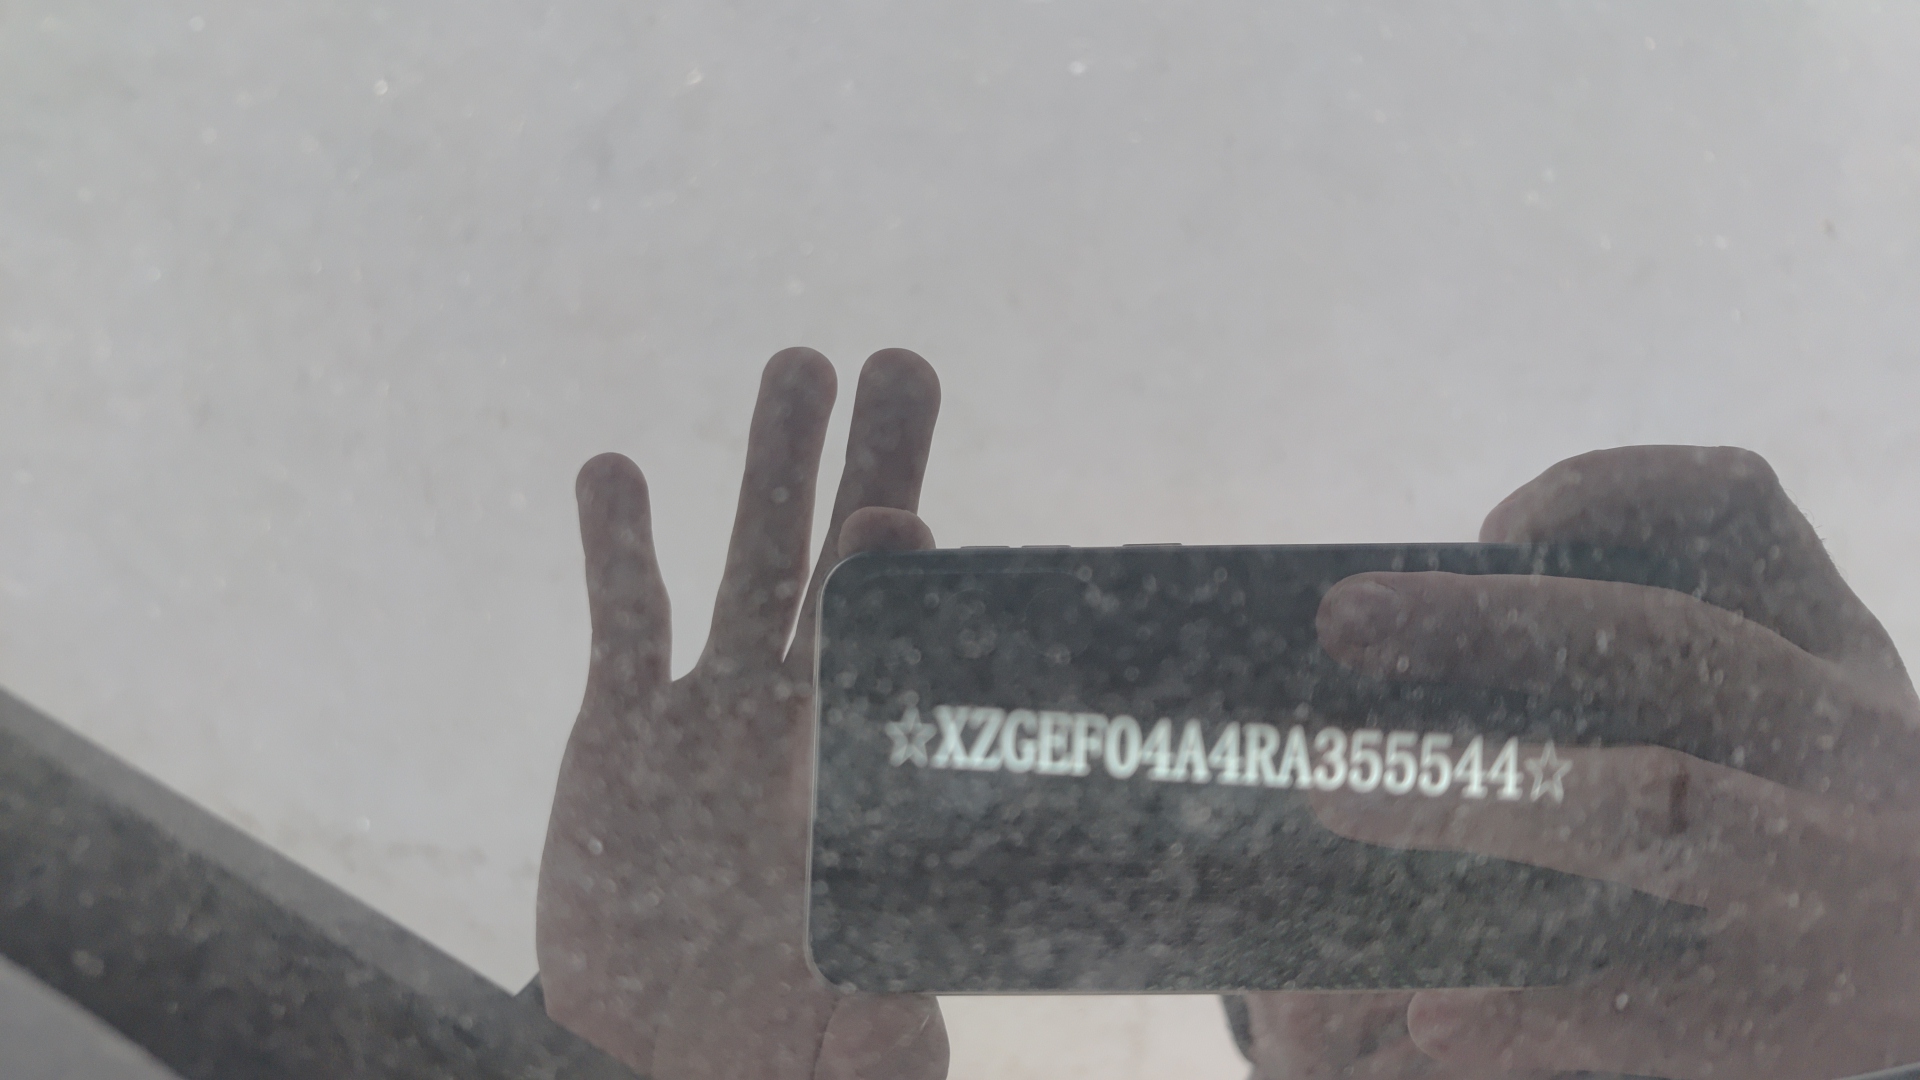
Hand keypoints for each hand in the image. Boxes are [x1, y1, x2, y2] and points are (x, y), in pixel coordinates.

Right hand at [535, 349, 948, 1079]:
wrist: (663, 1051)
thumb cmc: (778, 1049)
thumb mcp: (846, 1052)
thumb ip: (883, 1028)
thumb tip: (915, 1016)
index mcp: (862, 788)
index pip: (894, 670)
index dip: (898, 594)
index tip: (902, 519)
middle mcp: (798, 727)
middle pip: (841, 581)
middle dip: (870, 475)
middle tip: (902, 368)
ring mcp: (710, 717)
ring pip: (745, 568)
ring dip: (768, 471)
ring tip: (796, 367)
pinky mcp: (622, 730)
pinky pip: (625, 623)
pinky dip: (619, 549)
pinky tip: (617, 471)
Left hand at [1301, 445, 1919, 1078]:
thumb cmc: (1784, 813)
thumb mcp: (1772, 711)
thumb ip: (1638, 656)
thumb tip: (1420, 629)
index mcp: (1831, 653)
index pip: (1740, 509)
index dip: (1610, 492)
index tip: (1492, 527)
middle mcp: (1851, 746)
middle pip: (1668, 645)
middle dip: (1493, 622)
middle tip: (1343, 621)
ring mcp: (1831, 882)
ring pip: (1655, 800)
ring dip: (1482, 792)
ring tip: (1337, 793)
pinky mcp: (1792, 1019)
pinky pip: (1649, 1005)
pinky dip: (1532, 1010)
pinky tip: (1434, 1010)